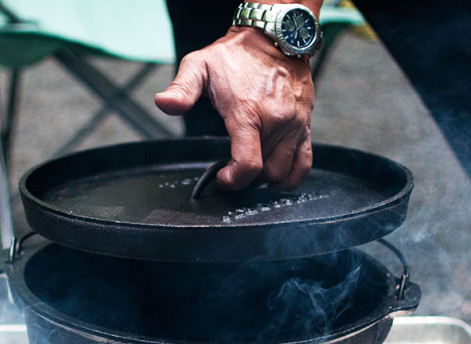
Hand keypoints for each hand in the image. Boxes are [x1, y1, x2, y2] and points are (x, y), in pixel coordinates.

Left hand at [155, 26, 314, 191]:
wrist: (273, 37)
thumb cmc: (236, 55)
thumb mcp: (199, 65)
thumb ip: (181, 89)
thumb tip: (164, 103)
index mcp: (249, 112)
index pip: (248, 164)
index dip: (233, 180)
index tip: (223, 178)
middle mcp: (277, 121)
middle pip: (265, 173)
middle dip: (246, 179)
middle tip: (232, 170)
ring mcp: (294, 124)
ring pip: (283, 171)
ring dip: (265, 179)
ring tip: (249, 169)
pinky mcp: (305, 124)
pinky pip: (304, 163)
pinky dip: (291, 178)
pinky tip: (275, 177)